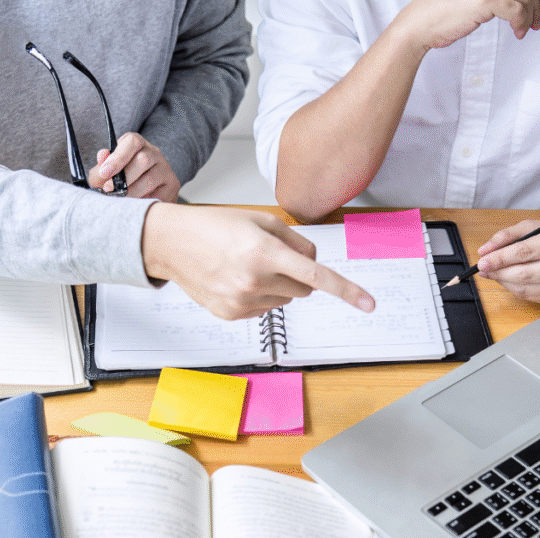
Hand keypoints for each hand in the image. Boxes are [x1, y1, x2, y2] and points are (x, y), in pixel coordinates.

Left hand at [88, 132, 180, 201]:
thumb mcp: (107, 171)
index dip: (117, 157)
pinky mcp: (172, 185)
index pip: (132, 142)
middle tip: (109, 190)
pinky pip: (158, 195)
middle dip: (124, 178)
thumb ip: (101, 165)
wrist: (143, 192)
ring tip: (120, 200)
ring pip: (150, 179)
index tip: (105, 173)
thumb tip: (102, 156)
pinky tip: (135, 205)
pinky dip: (143, 202)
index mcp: (137, 143)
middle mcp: (154, 153)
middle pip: (143, 160)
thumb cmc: (121, 178)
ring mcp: (165, 168)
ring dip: (131, 192)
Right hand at [141, 203, 376, 319]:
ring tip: (248, 265)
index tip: (368, 304)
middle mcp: (254, 280)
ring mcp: (242, 301)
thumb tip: (313, 262)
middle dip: (299, 274)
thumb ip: (295, 240)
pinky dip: (260, 295)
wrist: (171, 244)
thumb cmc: (213, 226)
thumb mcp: (259, 220)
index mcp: (264, 252)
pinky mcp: (232, 314)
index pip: (317, 277)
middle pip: (305, 288)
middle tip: (275, 257)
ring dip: (279, 284)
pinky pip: (265, 308)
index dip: (347, 291)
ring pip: (286, 299)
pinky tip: (236, 279)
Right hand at [395, 0, 539, 49]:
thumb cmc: (439, 13)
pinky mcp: (486, 0)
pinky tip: (518, 32)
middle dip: (535, 4)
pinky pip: (516, 9)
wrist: (419, 24)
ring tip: (526, 29)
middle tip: (537, 19)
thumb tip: (516, 1)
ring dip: (529, 16)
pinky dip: (521, 22)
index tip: (538, 5)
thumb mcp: (470, 0)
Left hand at [475, 220, 539, 304]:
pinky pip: (531, 296)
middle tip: (483, 269)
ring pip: (525, 288)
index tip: (482, 261)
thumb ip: (511, 235)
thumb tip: (485, 250)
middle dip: (498, 272)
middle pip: (523, 273)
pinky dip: (515, 288)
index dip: (500, 258)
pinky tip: (510, 279)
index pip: (525, 252)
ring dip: (504, 281)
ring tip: (493, 273)